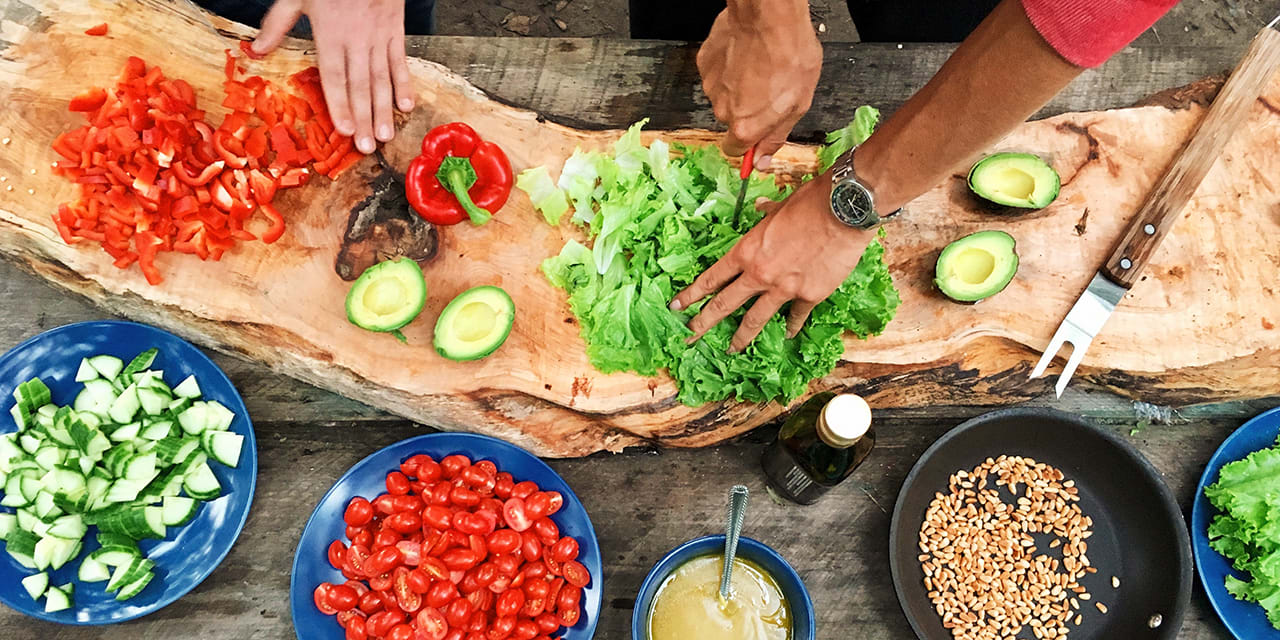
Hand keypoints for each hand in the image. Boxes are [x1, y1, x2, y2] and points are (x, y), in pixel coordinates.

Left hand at [253, 0, 414, 154]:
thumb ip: (278, 23)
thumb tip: (256, 50)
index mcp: (330, 32)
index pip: (334, 75)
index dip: (339, 104)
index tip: (344, 129)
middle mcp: (356, 39)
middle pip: (360, 84)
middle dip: (363, 117)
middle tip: (366, 146)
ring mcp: (378, 36)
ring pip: (381, 78)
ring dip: (384, 109)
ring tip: (384, 135)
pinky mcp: (395, 30)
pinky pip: (400, 61)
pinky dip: (404, 84)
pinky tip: (405, 105)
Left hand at [670, 172, 872, 352]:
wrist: (844, 210)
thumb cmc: (810, 202)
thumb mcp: (780, 206)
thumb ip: (766, 215)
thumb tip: (760, 209)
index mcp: (747, 251)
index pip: (712, 278)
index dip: (691, 294)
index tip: (677, 307)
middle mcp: (760, 274)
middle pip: (725, 304)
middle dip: (704, 322)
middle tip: (690, 336)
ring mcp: (784, 288)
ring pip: (755, 319)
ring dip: (741, 337)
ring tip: (731, 349)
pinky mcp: (809, 296)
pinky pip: (796, 316)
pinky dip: (791, 326)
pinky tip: (786, 334)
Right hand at [696, 1, 821, 167]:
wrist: (770, 17)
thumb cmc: (789, 55)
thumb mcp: (798, 105)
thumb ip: (776, 136)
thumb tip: (762, 160)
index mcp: (745, 127)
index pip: (735, 150)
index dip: (748, 143)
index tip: (757, 135)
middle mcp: (723, 110)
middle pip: (732, 120)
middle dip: (748, 110)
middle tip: (769, 90)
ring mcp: (711, 86)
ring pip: (724, 95)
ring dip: (739, 87)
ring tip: (760, 68)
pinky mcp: (705, 63)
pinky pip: (717, 73)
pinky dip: (730, 68)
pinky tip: (747, 55)